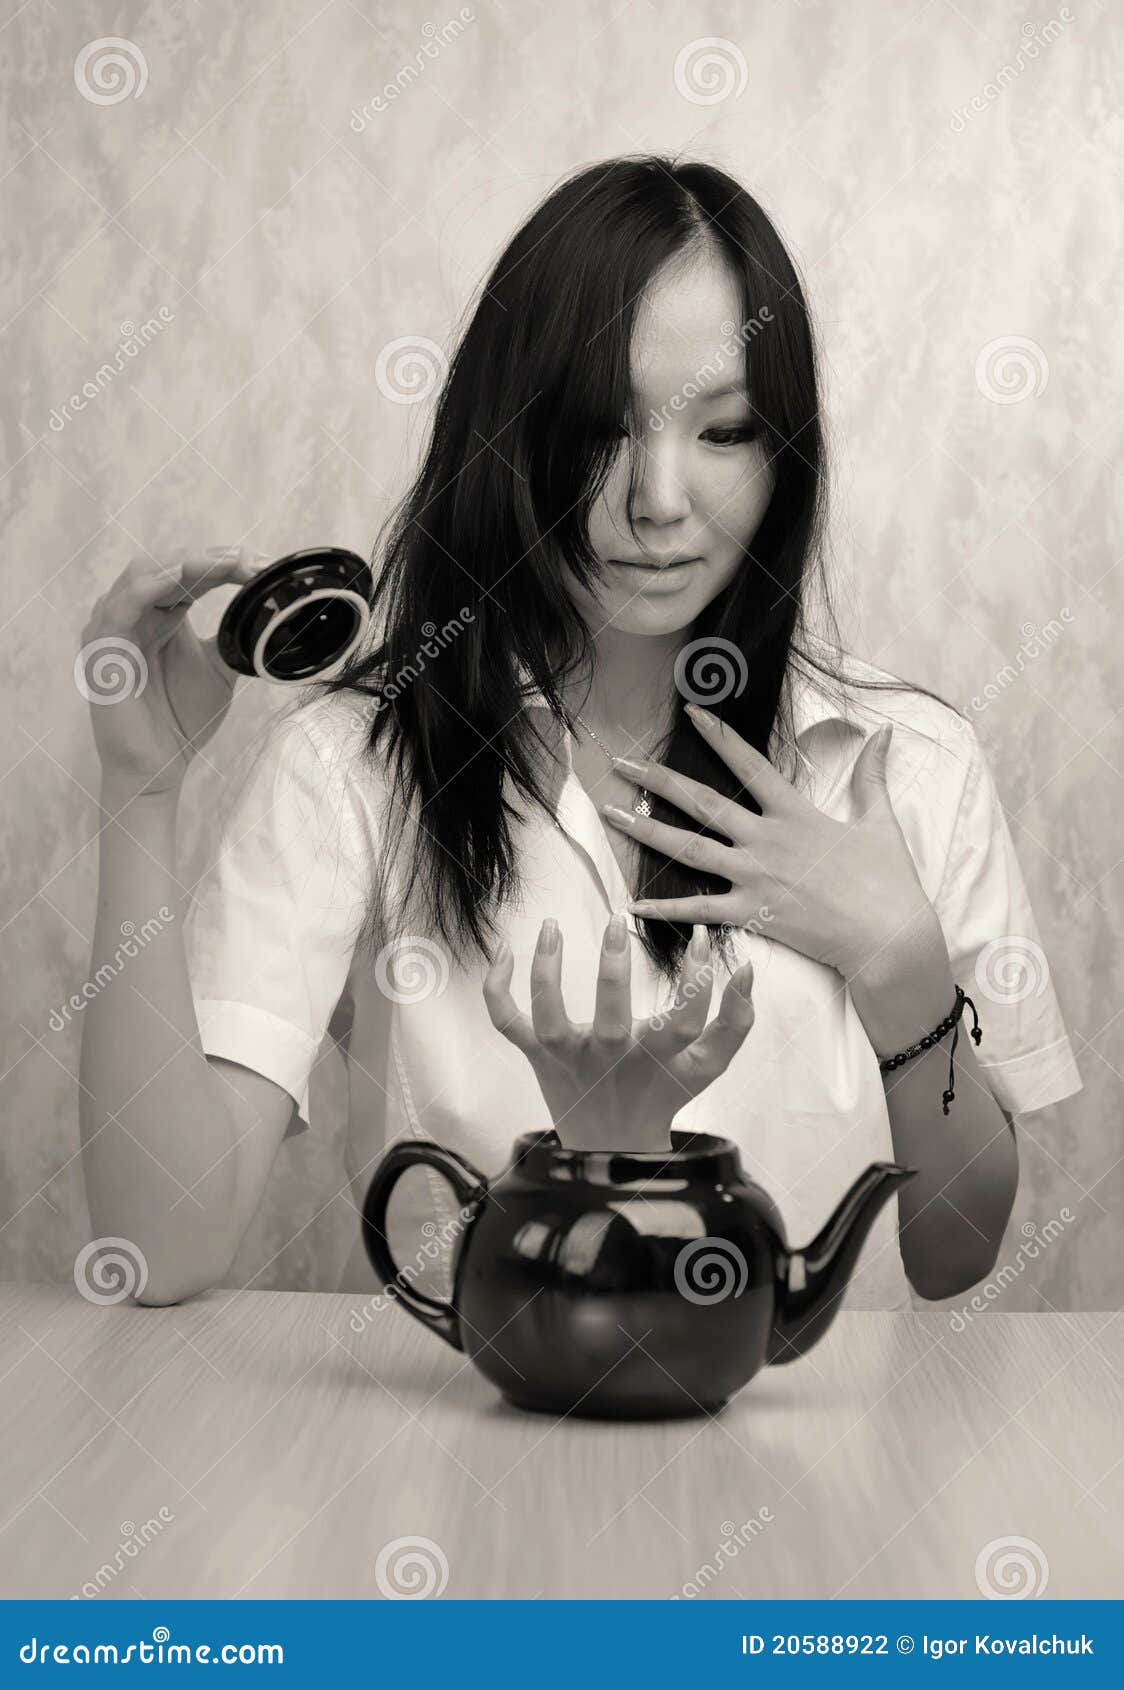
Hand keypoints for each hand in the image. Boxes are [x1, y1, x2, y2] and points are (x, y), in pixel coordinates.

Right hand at [79, 546, 270, 802]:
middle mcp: (135, 614)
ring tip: (221, 562)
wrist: (158, 765)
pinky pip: (119, 608)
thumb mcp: (220, 669)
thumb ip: (235, 637)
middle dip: (208, 559)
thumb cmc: (182, 719)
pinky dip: (148, 588)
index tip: (262, 564)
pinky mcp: (101, 649)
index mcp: (161, 615)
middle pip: (167, 567)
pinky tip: (177, 577)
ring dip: (184, 565)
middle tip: (246, 558)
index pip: (190, 575)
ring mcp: (113, 628)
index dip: (222, 565)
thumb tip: (270, 614)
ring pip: (142, 576)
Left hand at [482, 914, 754, 1151]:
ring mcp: (569, 1055)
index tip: (700, 935)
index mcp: (654, 1055)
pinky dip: (496, 990)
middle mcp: (610, 1055)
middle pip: (610, 1016)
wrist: (612, 1146)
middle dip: (613, 970)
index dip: (697, 979)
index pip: (685, 1017)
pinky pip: (507, 1022)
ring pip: (547, 1016)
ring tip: (551, 925)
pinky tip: (503, 952)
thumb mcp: (707, 1065)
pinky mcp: (537, 1054)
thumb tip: (746, 969)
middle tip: (617, 923)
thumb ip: (734, 1022)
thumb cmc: (662, 1091)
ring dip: (546, 971)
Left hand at [604, 705, 938, 985]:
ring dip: (646, 832)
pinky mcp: (751, 914)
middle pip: (701, 802)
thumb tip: (885, 732)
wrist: (888, 937)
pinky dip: (664, 909)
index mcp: (795, 812)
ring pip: (689, 849)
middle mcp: (766, 839)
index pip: (750, 763)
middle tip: (621, 764)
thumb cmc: (888, 881)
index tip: (690, 712)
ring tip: (611, 816)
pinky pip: (699, 910)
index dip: (719, 735)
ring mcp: (754, 877)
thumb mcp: (882, 820)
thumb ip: (873, 775)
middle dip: (658, 781)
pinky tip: (631, 905)